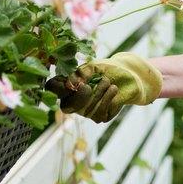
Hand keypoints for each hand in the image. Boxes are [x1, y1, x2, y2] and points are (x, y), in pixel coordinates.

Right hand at [44, 52, 161, 123]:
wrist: (129, 76)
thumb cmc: (108, 69)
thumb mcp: (94, 66)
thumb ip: (81, 73)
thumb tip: (70, 85)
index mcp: (69, 86)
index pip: (53, 89)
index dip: (57, 88)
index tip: (69, 83)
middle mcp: (75, 101)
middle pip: (67, 107)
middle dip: (79, 98)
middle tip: (89, 86)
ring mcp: (87, 111)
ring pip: (87, 111)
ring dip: (99, 94)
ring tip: (108, 82)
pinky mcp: (101, 116)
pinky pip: (100, 114)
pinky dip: (108, 99)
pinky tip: (113, 90)